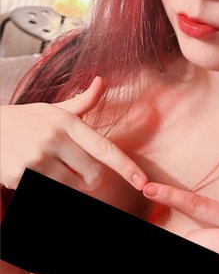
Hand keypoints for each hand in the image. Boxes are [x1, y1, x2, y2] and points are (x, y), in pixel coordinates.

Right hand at [0, 76, 147, 192]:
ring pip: (71, 187)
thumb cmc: (25, 120)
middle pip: (92, 174)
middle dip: (89, 178)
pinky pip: (49, 192)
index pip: (103, 147)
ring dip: (68, 184)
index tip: (142, 182)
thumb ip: (82, 102)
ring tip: (51, 168)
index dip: (126, 166)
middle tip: (75, 169)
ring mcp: (36, 159)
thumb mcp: (53, 109)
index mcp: (66, 121)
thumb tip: (102, 82)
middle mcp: (53, 138)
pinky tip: (34, 173)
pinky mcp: (21, 177)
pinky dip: (47, 187)